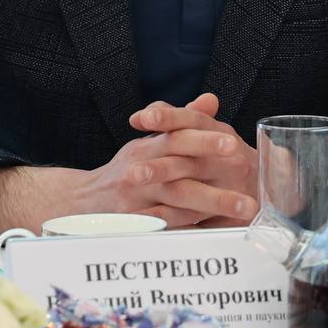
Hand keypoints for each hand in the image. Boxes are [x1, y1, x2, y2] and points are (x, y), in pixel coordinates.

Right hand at [79, 119, 256, 227]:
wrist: (83, 202)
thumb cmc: (125, 170)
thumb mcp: (148, 141)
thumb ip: (181, 121)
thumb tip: (211, 100)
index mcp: (146, 148)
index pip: (176, 137)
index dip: (204, 139)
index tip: (233, 143)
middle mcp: (139, 170)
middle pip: (178, 167)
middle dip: (212, 166)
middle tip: (244, 170)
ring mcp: (135, 199)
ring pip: (177, 199)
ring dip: (212, 202)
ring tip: (244, 208)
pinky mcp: (133, 223)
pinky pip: (166, 226)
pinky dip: (191, 226)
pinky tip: (217, 227)